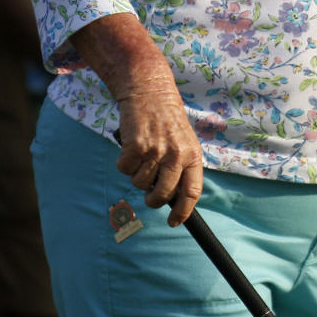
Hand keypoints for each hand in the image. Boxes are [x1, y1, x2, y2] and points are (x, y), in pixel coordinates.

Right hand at [115, 80, 203, 226]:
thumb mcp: (185, 142)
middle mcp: (176, 155)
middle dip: (154, 200)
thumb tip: (174, 198)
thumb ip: (182, 167)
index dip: (183, 211)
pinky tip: (130, 149)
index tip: (174, 222)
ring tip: (143, 155)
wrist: (151, 94)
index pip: (192, 191)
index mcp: (192, 155)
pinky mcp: (135, 147)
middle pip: (163, 195)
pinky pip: (124, 170)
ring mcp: (155, 151)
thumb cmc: (168, 121)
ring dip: (137, 175)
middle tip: (150, 195)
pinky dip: (124, 163)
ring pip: (140, 183)